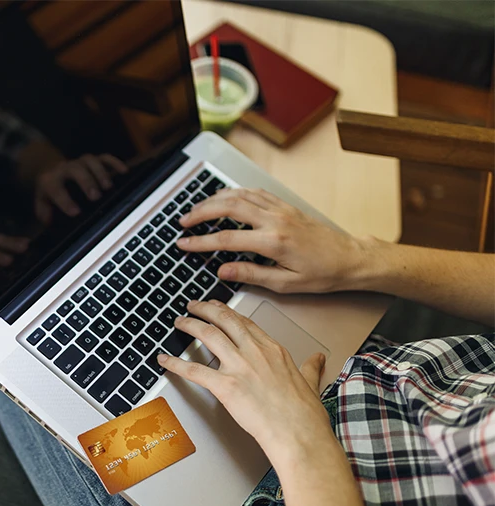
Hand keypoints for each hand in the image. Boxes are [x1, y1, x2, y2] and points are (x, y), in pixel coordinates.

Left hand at [34, 154, 127, 222]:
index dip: (65, 200)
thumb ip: (45, 214)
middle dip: (86, 182)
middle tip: (96, 197)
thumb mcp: (42, 203)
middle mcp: (65, 169)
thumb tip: (51, 224)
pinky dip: (114, 163)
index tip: (76, 212)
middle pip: (75, 169)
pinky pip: (104, 157)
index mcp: (50, 180)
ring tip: (108, 187)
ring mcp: (80, 162)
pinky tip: (124, 172)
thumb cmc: (50, 192)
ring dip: (100, 173)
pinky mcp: (94, 160)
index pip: (55, 188)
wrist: (51, 169)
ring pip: (90, 161)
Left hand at [157, 299, 331, 462]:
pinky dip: (175, 363)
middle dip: (205, 309)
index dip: (228, 312)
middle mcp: (255, 353)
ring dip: (190, 326)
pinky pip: (193, 370)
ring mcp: (239, 368)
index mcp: (274, 350)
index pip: (245, 323)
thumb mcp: (310, 382)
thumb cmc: (304, 415)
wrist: (299, 435)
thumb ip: (310, 366)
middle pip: (224, 321)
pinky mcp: (226, 387)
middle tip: (193, 306)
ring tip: (179, 322)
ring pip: (208, 335)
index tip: (218, 307)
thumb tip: (317, 358)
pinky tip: (164, 359)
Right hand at [176, 189, 369, 293]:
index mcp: (274, 242)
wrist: (351, 258)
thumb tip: (223, 270)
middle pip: (228, 207)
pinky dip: (234, 193)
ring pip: (240, 195)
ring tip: (197, 209)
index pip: (226, 239)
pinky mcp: (285, 206)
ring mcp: (281, 209)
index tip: (184, 244)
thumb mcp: (286, 284)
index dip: (201, 242)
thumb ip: (251, 274)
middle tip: (183, 221)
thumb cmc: (323, 274)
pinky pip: (254, 192)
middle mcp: (275, 220)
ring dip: (214, 199)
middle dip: (201, 212)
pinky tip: (224, 198)